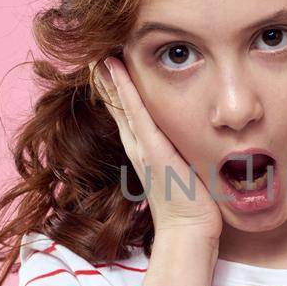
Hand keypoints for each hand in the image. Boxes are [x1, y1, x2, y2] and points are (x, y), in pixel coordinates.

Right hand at [93, 57, 221, 242]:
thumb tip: (191, 143)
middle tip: (94, 54)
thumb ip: (182, 154)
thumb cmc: (193, 206)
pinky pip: (136, 112)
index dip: (116, 90)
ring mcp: (141, 147)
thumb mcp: (185, 171)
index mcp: (144, 150)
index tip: (109, 66)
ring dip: (108, 78)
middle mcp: (137, 147)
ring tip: (97, 54)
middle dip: (105, 80)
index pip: (127, 113)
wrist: (188, 231)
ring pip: (121, 104)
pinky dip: (124, 89)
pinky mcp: (151, 149)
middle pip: (116, 106)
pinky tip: (114, 68)